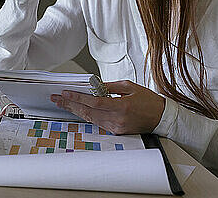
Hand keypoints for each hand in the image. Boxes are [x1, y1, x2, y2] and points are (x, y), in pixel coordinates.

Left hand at [50, 80, 165, 134]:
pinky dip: (87, 115)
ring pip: (90, 119)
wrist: (161, 118)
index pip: (94, 102)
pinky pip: (98, 123)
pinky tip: (77, 110)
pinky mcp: (116, 131)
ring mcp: (116, 127)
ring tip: (62, 103)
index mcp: (121, 106)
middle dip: (70, 105)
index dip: (78, 98)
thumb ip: (110, 86)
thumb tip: (94, 85)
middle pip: (88, 112)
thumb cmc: (148, 101)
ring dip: (75, 110)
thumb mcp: (130, 86)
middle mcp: (117, 119)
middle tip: (56, 99)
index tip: (65, 93)